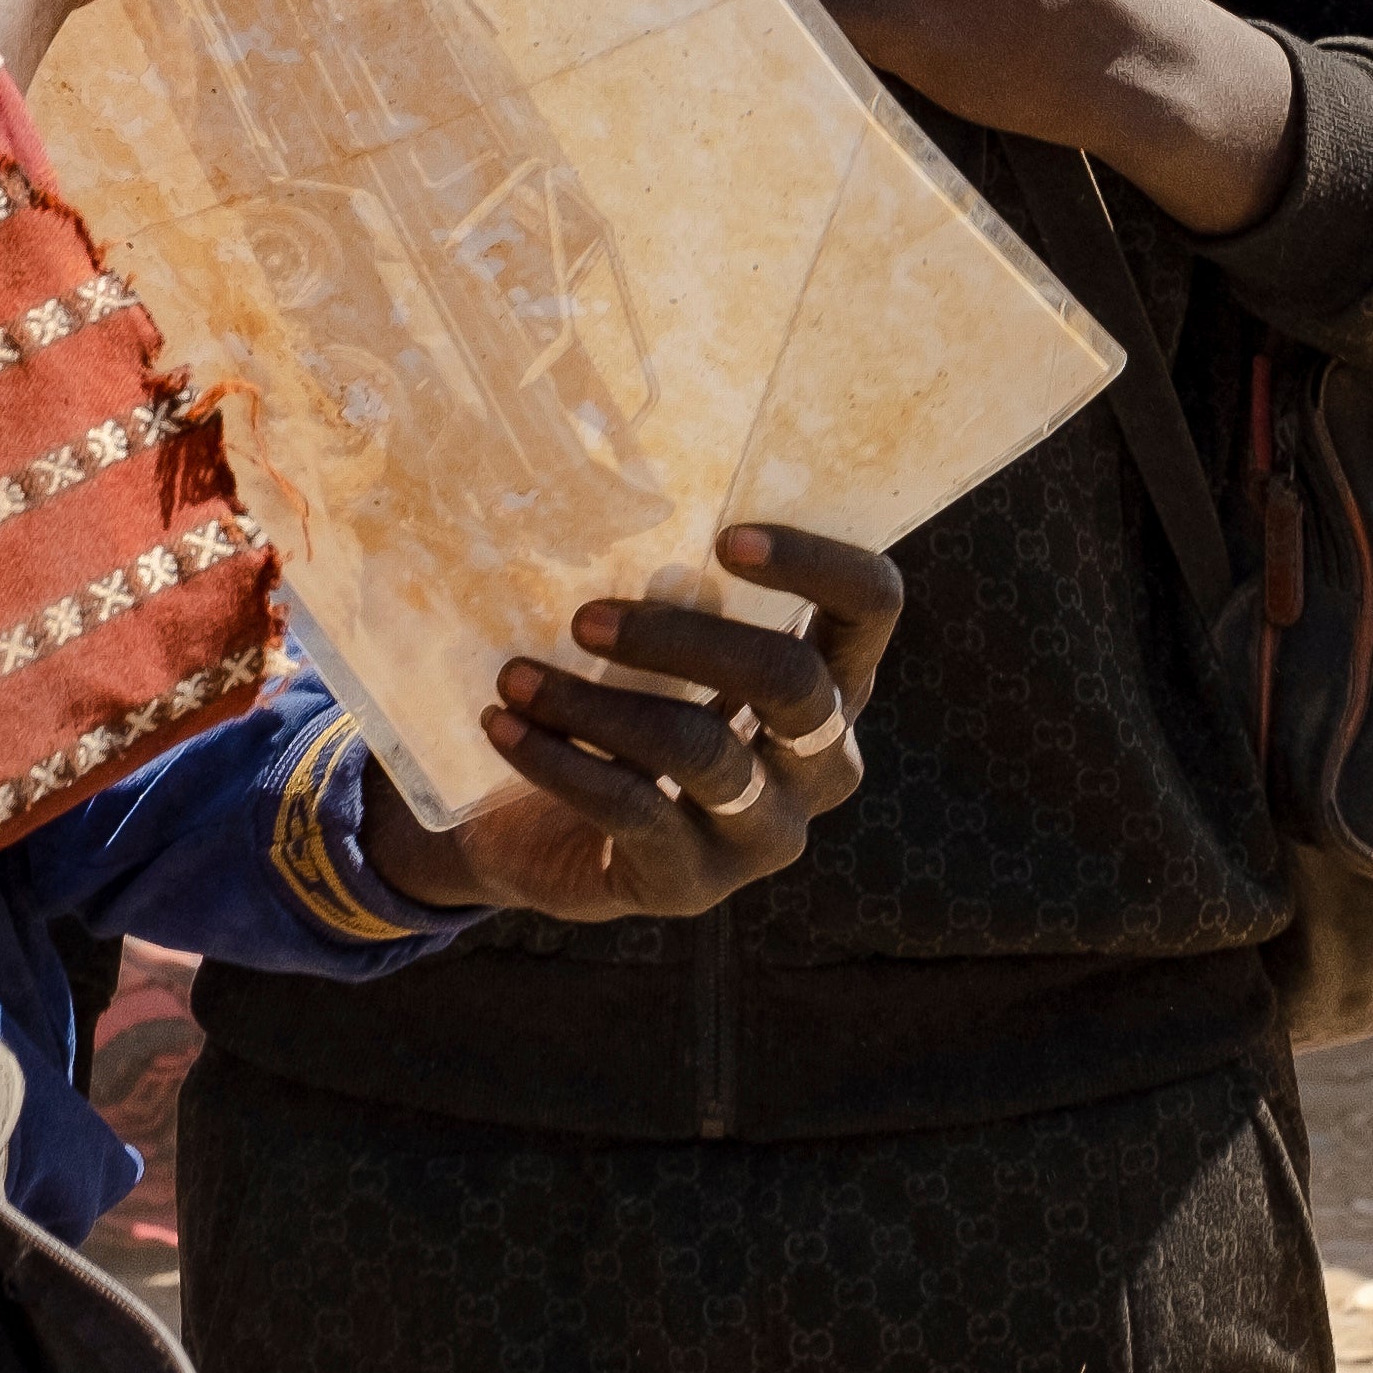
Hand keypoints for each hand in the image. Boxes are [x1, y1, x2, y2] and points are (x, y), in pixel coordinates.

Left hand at [355, 528, 904, 922]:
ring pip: (704, 750)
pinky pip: (635, 812)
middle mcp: (820, 761)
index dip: (815, 564)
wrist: (549, 835)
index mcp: (829, 680)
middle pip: (792, 681)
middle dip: (683, 639)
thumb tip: (590, 488)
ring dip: (595, 703)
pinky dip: (560, 761)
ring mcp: (766, 832)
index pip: (870, 606)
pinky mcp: (695, 885)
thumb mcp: (651, 647)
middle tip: (584, 617)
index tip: (723, 536)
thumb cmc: (614, 703)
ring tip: (514, 676)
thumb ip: (659, 586)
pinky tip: (503, 725)